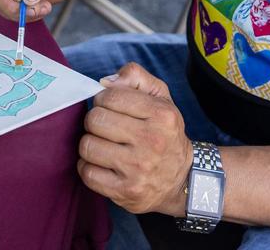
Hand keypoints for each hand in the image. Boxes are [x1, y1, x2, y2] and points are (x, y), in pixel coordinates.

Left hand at [78, 62, 192, 214]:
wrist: (182, 179)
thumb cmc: (164, 132)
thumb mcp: (161, 98)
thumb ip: (135, 77)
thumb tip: (104, 82)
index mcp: (162, 115)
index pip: (111, 96)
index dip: (103, 99)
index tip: (110, 107)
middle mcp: (152, 141)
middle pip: (95, 120)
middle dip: (95, 120)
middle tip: (105, 127)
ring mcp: (138, 169)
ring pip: (88, 146)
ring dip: (90, 144)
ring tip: (103, 145)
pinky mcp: (126, 191)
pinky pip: (87, 173)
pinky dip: (88, 167)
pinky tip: (101, 164)